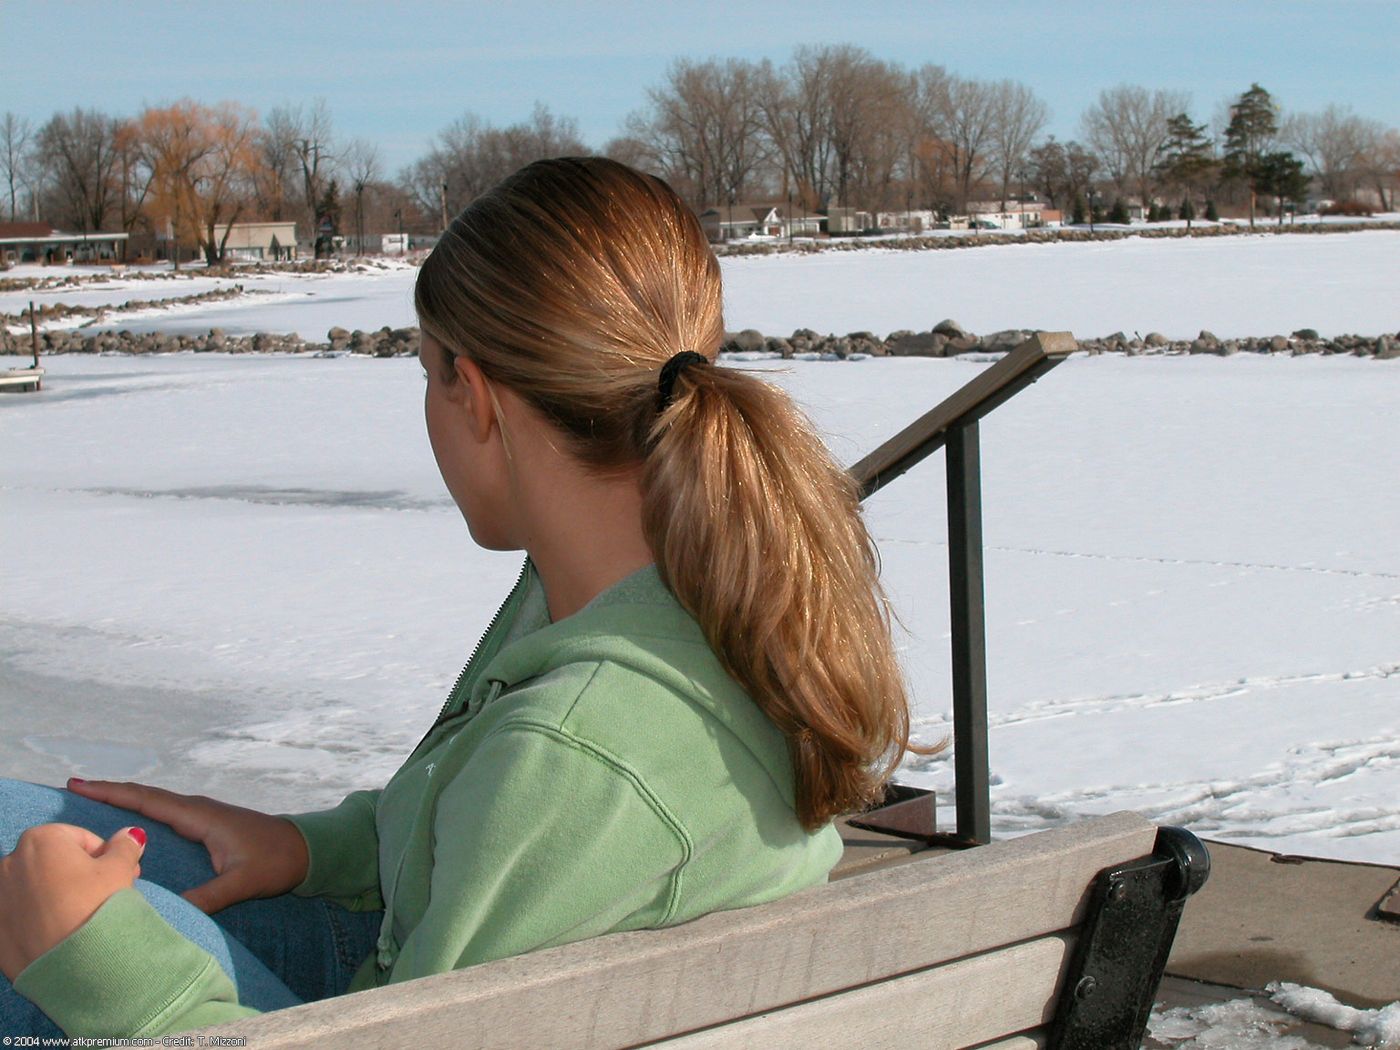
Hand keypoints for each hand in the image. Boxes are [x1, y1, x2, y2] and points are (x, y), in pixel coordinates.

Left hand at [0, 822, 144, 979]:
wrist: (75, 965)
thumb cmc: (98, 906)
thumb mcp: (120, 870)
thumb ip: (124, 846)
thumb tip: (130, 834)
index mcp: (39, 840)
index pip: (79, 839)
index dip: (104, 855)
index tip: (122, 874)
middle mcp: (9, 864)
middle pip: (53, 862)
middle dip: (78, 874)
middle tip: (104, 895)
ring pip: (35, 890)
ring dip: (56, 896)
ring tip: (82, 917)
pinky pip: (21, 917)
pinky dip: (38, 920)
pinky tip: (61, 934)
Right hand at [65, 779, 308, 914]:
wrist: (305, 850)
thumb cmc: (277, 861)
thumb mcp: (242, 882)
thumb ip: (209, 897)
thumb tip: (169, 910)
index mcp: (199, 816)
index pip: (147, 800)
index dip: (111, 792)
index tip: (78, 784)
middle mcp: (196, 810)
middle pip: (143, 797)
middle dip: (108, 792)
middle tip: (69, 789)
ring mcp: (200, 816)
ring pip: (152, 805)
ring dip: (122, 802)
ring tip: (86, 803)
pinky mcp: (204, 826)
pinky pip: (162, 816)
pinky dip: (140, 814)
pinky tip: (126, 826)